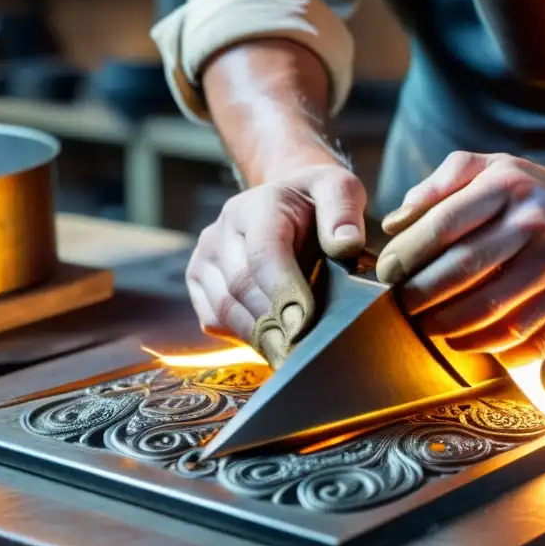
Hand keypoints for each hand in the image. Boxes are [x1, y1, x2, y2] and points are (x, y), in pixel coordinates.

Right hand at [186, 163, 366, 364]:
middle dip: (274, 324)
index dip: (284, 292)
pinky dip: (242, 336)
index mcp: (259, 206)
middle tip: (303, 353)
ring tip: (291, 356)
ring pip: (225, 308)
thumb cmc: (318, 201)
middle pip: (242, 287)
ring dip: (259, 336)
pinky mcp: (199, 280)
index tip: (305, 324)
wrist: (287, 199)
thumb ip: (343, 210)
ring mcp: (206, 256)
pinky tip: (272, 343)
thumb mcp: (340, 189)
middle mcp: (223, 230)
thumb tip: (345, 243)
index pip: (264, 254)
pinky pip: (214, 319)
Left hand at [376, 152, 544, 367]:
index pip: (443, 225)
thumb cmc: (530, 193)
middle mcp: (538, 224)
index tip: (386, 273)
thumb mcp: (490, 167)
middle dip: (419, 295)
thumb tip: (395, 223)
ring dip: (447, 327)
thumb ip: (440, 184)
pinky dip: (486, 348)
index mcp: (509, 185)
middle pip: (462, 271)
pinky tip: (464, 342)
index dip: (406, 255)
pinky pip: (523, 339)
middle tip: (401, 305)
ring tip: (427, 326)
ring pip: (489, 311)